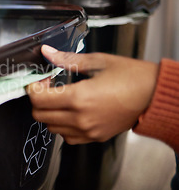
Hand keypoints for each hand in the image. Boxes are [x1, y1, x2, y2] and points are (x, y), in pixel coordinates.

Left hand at [26, 45, 158, 144]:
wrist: (156, 96)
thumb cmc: (132, 77)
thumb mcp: (98, 62)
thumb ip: (67, 59)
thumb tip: (47, 52)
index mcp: (79, 98)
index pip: (38, 99)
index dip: (33, 88)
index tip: (41, 80)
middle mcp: (81, 118)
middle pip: (40, 115)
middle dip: (38, 100)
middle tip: (48, 88)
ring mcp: (87, 131)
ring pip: (51, 127)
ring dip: (49, 113)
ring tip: (61, 99)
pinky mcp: (94, 137)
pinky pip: (67, 136)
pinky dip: (62, 126)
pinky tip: (71, 112)